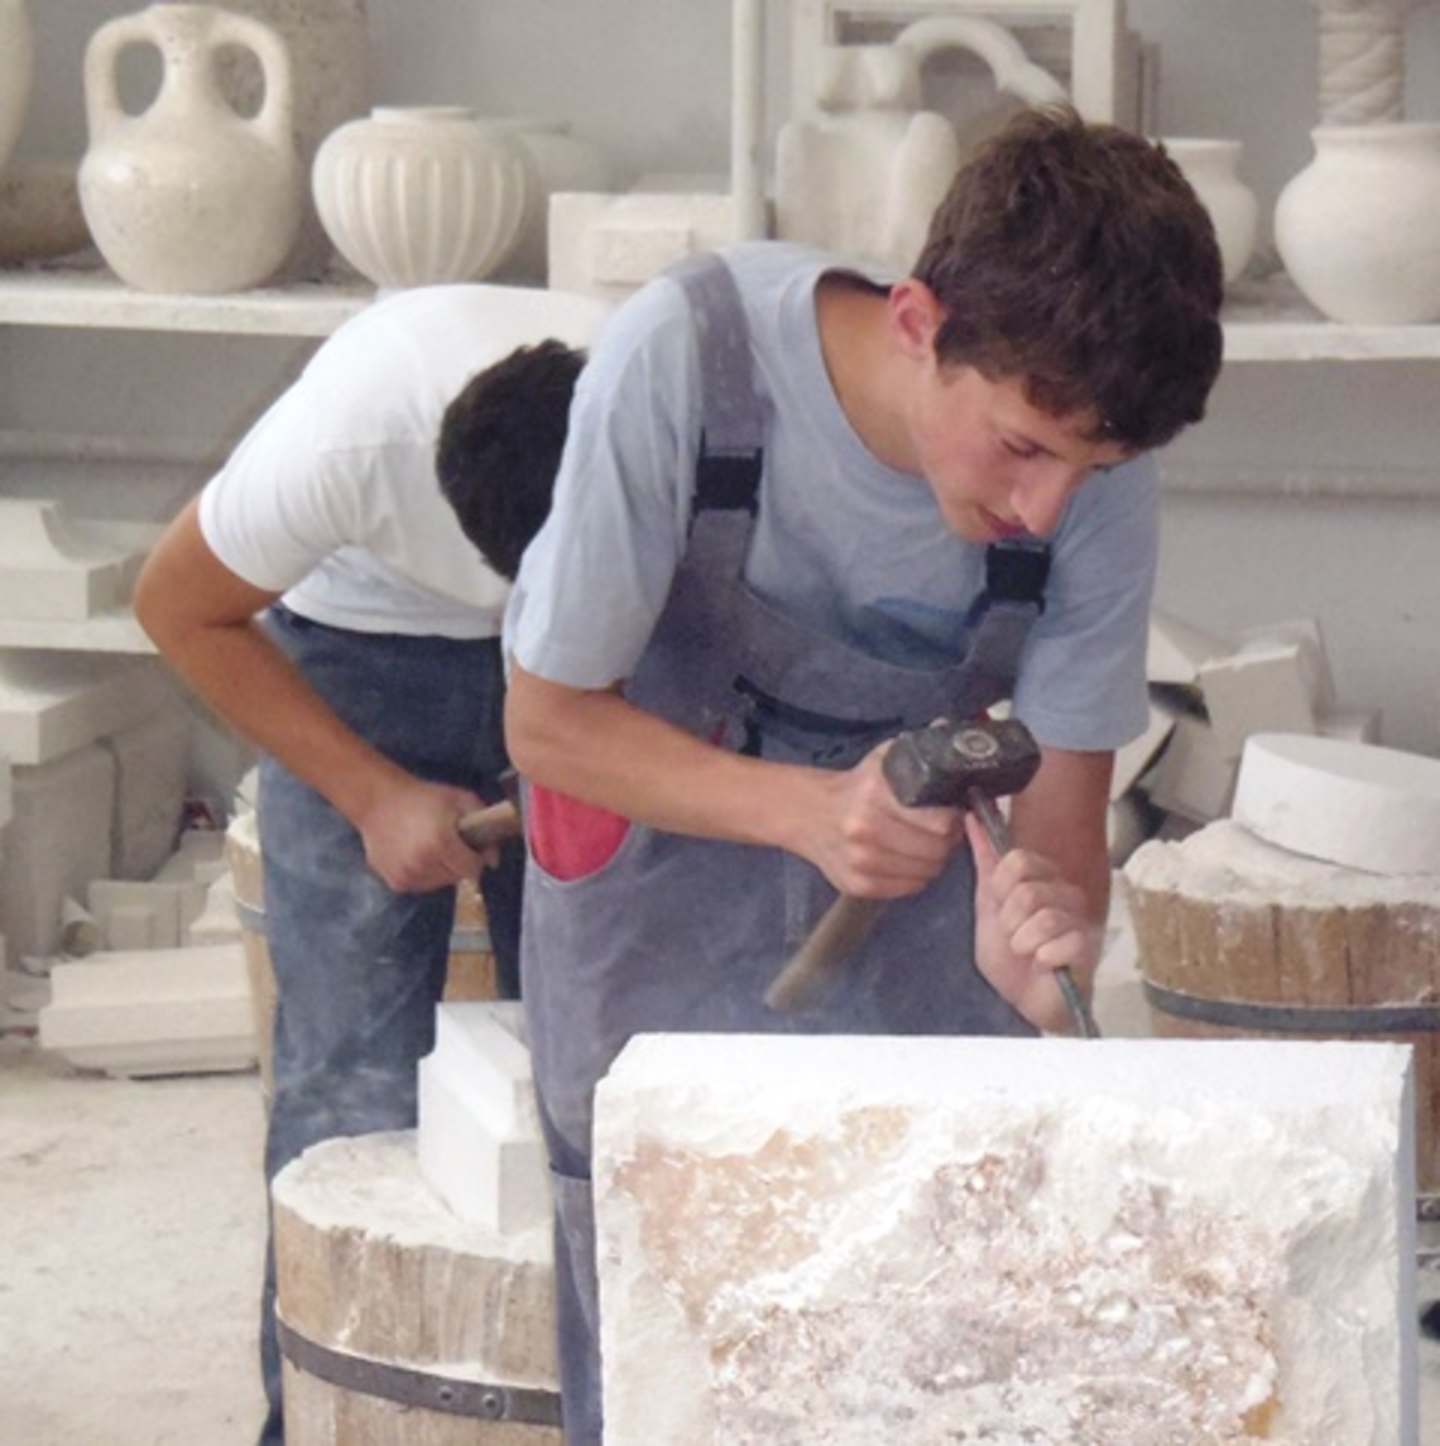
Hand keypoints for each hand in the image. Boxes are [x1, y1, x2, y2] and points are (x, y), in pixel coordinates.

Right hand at [355, 777, 489, 892]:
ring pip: (439, 883)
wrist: (378, 801)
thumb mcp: (460, 799)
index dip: (476, 857)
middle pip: (457, 877)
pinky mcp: (395, 882)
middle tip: (448, 843)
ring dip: (441, 869)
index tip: (469, 845)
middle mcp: (423, 863)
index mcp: (441, 843)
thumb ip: (485, 825)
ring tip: (430, 847)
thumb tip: (494, 861)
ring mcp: (407, 875)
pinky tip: (415, 853)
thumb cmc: (423, 797)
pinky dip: (424, 874)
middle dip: (459, 862)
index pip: (473, 869)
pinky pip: (421, 885)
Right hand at [800, 741, 965, 897]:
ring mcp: (860, 862)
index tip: (953, 813)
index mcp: (875, 795)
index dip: (954, 819)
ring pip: (926, 872)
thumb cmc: (857, 786)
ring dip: (934, 860)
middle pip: (936, 850)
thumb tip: (946, 728)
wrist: (809, 814)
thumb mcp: (883, 760)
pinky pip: (909, 888)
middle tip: (943, 831)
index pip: (939, 822)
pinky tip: (908, 859)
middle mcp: (865, 830)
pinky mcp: (857, 885)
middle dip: (947, 841)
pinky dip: (916, 875)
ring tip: (926, 844)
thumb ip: (917, 747)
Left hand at [966, 811, 1099, 1032]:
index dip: (1000, 888)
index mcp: (1041, 877)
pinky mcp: (1088, 945)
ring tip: (1027, 952)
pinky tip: (1045, 964)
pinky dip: (1042, 958)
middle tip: (1013, 936)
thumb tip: (971, 818)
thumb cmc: (1008, 955)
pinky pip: (1060, 941)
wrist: (1023, 999)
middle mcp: (1064, 891)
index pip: (1018, 860)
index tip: (999, 908)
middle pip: (1028, 888)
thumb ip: (984, 862)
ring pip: (1043, 916)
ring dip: (1023, 941)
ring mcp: (1079, 917)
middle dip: (1009, 920)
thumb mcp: (987, 905)